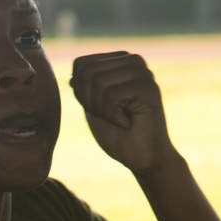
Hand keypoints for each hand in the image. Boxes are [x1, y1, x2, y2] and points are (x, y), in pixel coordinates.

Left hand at [69, 52, 175, 175]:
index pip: (80, 65)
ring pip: (98, 83)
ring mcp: (142, 71)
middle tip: (111, 116)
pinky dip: (114, 117)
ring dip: (103, 110)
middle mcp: (132, 60)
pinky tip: (129, 123)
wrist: (144, 159)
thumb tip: (73, 74)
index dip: (81, 94)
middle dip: (90, 102)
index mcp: (119, 61)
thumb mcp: (94, 110)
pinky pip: (111, 96)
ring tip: (120, 119)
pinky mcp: (148, 86)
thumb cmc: (120, 137)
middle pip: (86, 73)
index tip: (100, 109)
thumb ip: (84, 90)